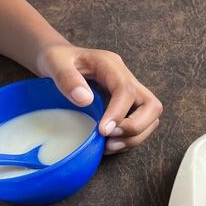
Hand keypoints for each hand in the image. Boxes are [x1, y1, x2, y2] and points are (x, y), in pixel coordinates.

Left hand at [36, 44, 162, 153]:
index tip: (103, 131)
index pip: (127, 90)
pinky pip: (141, 125)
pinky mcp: (129, 105)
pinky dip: (129, 139)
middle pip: (151, 105)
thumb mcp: (53, 62)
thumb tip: (85, 100)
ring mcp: (131, 93)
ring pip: (151, 118)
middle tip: (110, 138)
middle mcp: (127, 78)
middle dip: (136, 127)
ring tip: (109, 145)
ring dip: (135, 136)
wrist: (59, 61)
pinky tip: (109, 144)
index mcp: (111, 65)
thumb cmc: (57, 60)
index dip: (119, 113)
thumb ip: (66, 78)